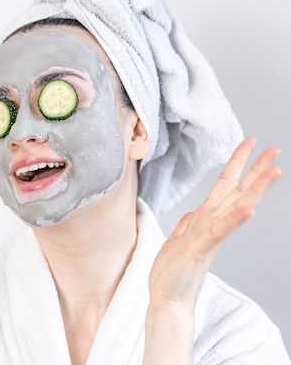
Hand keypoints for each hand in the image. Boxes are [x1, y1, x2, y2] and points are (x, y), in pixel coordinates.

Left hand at [148, 137, 281, 309]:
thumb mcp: (178, 240)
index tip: (249, 142)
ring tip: (274, 171)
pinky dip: (233, 220)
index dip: (237, 163)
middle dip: (256, 170)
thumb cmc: (172, 272)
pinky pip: (218, 232)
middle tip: (275, 149)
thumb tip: (194, 212)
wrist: (166, 299)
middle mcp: (211, 224)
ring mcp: (208, 236)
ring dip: (254, 189)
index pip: (225, 186)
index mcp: (205, 219)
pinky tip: (249, 209)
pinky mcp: (200, 249)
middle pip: (238, 192)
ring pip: (235, 207)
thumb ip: (189, 225)